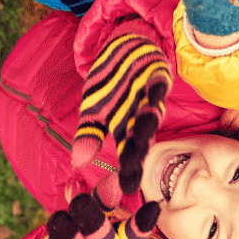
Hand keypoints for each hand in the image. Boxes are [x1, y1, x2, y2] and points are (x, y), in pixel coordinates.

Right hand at [70, 27, 173, 188]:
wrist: (126, 49)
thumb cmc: (110, 85)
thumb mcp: (93, 109)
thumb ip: (88, 135)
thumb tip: (78, 163)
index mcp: (126, 129)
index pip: (128, 155)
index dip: (127, 172)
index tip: (123, 189)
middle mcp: (142, 119)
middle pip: (141, 138)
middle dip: (137, 153)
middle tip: (131, 170)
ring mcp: (152, 98)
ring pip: (153, 112)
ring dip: (149, 120)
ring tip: (143, 134)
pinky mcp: (159, 77)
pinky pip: (159, 82)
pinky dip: (157, 85)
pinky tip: (156, 88)